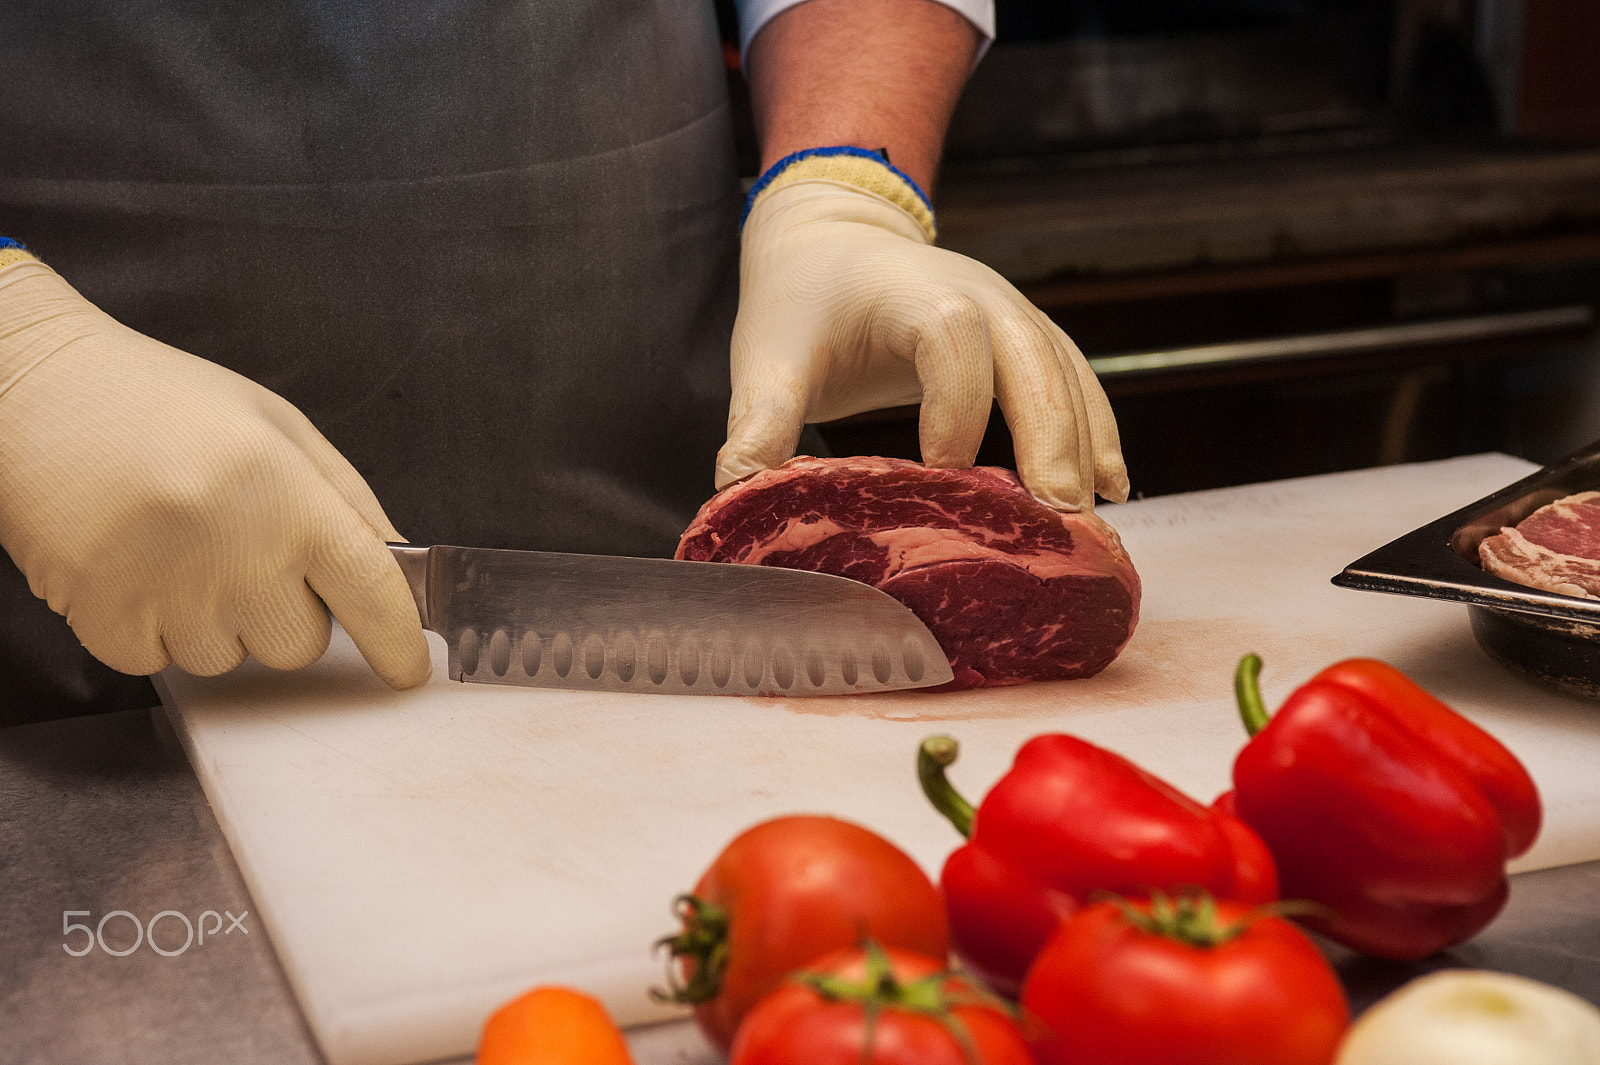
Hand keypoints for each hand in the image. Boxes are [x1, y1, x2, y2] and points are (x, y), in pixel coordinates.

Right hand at [0, 259, 430, 686]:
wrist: (35, 389)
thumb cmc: (164, 402)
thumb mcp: (278, 427)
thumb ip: (345, 500)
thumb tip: (395, 572)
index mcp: (287, 493)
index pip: (371, 590)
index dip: (399, 642)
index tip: (409, 670)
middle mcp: (233, 548)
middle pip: (301, 645)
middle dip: (289, 611)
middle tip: (245, 550)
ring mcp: (164, 588)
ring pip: (231, 660)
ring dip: (219, 621)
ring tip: (180, 547)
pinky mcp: (101, 616)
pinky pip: (160, 664)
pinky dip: (157, 630)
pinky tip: (139, 567)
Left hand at [716, 176, 1127, 510]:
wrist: (832, 239)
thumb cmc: (800, 301)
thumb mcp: (766, 359)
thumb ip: (757, 425)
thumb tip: (738, 501)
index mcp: (910, 293)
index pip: (952, 338)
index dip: (956, 405)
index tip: (942, 474)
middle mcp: (979, 295)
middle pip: (1033, 359)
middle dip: (1050, 440)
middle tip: (1054, 520)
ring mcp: (1013, 313)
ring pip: (1067, 374)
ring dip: (1083, 445)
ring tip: (1085, 522)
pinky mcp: (1027, 337)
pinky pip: (1077, 378)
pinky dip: (1098, 430)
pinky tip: (1114, 487)